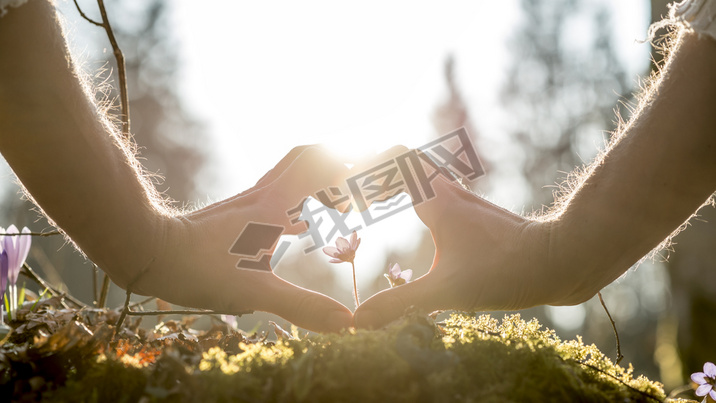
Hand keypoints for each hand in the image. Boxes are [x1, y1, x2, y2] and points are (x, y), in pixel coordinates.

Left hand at [128, 146, 353, 332]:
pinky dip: (299, 188)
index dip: (355, 170)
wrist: (149, 249)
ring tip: (339, 188)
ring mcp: (250, 198)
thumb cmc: (198, 267)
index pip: (324, 173)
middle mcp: (266, 194)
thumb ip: (302, 306)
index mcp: (276, 208)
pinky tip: (300, 216)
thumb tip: (346, 322)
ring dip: (318, 170)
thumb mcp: (254, 292)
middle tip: (363, 170)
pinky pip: (278, 185)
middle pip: (308, 156)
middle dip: (339, 158)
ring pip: (291, 167)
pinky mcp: (238, 209)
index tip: (380, 174)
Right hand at [354, 172, 557, 328]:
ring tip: (374, 201)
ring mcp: (465, 201)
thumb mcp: (446, 290)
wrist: (559, 259)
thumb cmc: (505, 269)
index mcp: (436, 199)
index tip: (345, 187)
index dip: (366, 165)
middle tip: (351, 196)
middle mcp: (449, 191)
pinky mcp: (477, 215)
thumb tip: (358, 321)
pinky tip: (419, 218)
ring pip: (424, 174)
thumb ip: (399, 303)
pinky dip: (418, 194)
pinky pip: (439, 191)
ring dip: (397, 181)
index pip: (394, 158)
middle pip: (405, 160)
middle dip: (375, 172)